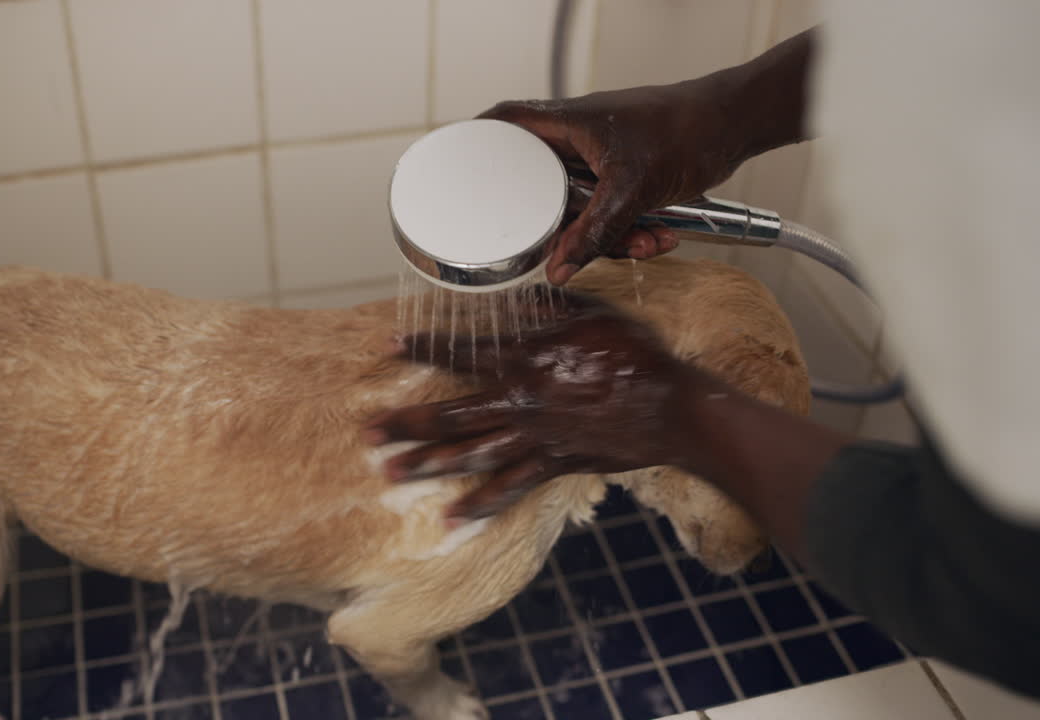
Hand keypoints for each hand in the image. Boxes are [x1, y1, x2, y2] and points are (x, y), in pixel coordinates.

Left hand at [364, 292, 702, 522]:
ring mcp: (532, 437)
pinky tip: (452, 519)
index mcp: (523, 358)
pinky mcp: (551, 464)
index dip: (421, 348)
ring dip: (426, 465)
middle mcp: (519, 400)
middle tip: (368, 432)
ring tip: (391, 473)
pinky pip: (508, 488)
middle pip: (448, 415)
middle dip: (404, 424)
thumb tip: (518, 294)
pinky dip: (480, 505)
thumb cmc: (634, 353)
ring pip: (468, 454)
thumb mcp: (589, 314)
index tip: (388, 347)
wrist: (670, 406)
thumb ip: (547, 306)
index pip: (459, 352)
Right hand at [480, 84, 741, 283]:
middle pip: (541, 185)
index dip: (477, 143)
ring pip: (582, 207)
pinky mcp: (624, 176)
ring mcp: (600, 158)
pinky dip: (631, 230)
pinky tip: (660, 236)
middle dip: (565, 225)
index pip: (505, 123)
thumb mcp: (631, 191)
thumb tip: (557, 269)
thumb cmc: (686, 130)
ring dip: (610, 235)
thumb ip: (593, 234)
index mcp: (566, 123)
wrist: (737, 125)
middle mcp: (577, 138)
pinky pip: (611, 212)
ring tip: (645, 242)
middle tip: (572, 247)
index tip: (458, 169)